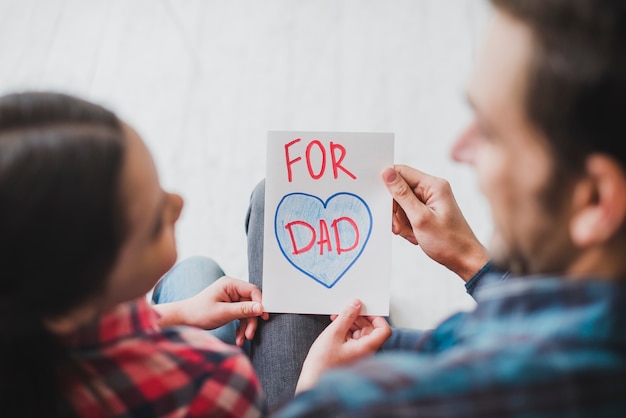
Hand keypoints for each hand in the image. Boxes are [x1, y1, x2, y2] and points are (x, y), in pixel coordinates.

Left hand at [154, 276, 268, 346]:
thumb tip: (261, 308)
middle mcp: (232, 289)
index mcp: (230, 284)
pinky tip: (239, 338)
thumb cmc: (199, 313)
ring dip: (246, 326)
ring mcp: (231, 298)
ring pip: (247, 312)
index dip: (260, 303)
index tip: (263, 317)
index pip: (253, 291)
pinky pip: (241, 316)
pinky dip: (241, 327)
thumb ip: (243, 310)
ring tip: (243, 339)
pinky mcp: (230, 307)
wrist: (184, 320)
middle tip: (250, 334)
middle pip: (251, 303)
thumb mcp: (223, 312)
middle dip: (251, 320)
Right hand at [296, 299, 390, 392]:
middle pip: (371, 330)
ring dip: (352, 323)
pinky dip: (347, 331)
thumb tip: (356, 304)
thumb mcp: (333, 333)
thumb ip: (346, 316)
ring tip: (337, 318)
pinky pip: (354, 340)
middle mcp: (366, 353)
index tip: (364, 309)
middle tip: (347, 310)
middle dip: (359, 318)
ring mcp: (359, 356)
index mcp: (367, 348)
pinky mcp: (351, 357)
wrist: (312, 382)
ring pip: (362, 334)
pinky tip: (336, 327)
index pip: (383, 330)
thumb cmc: (322, 364)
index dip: (376, 317)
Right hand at [382, 165, 488, 281]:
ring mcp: (430, 200)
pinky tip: (414, 234)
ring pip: (402, 203)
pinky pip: (408, 213)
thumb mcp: (420, 218)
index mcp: (434, 185)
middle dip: (396, 209)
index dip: (388, 184)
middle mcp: (432, 189)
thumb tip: (387, 173)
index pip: (402, 172)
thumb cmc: (449, 241)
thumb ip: (402, 194)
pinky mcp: (428, 211)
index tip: (382, 200)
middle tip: (398, 226)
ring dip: (401, 220)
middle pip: (400, 189)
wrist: (464, 260)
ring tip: (411, 233)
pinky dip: (407, 225)